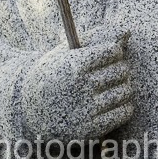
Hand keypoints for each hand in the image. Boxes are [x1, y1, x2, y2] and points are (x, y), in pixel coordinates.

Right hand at [20, 27, 132, 145]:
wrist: (30, 112)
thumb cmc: (54, 76)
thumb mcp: (66, 54)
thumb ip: (96, 38)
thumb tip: (127, 30)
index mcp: (75, 64)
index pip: (113, 51)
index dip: (114, 52)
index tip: (110, 56)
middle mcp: (81, 86)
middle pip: (122, 71)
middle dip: (121, 69)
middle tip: (115, 72)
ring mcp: (87, 108)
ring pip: (125, 92)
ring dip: (125, 88)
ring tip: (117, 86)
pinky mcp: (92, 128)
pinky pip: (123, 113)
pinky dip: (125, 107)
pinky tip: (117, 103)